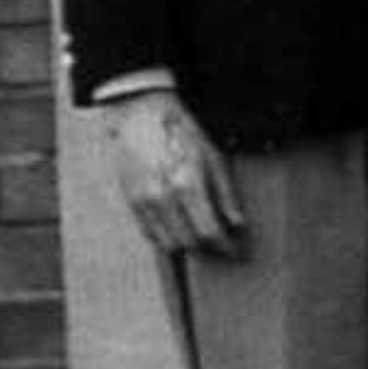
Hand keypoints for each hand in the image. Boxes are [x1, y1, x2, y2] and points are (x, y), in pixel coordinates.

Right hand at [106, 87, 245, 256]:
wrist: (142, 117)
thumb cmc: (182, 134)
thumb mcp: (213, 158)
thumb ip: (225, 195)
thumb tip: (237, 223)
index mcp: (187, 185)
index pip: (208, 231)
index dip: (224, 246)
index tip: (235, 251)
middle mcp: (163, 198)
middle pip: (188, 242)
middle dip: (208, 248)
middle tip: (222, 246)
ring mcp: (143, 202)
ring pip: (167, 243)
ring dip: (187, 245)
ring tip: (203, 239)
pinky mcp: (130, 202)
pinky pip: (150, 233)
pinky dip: (167, 237)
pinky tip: (181, 229)